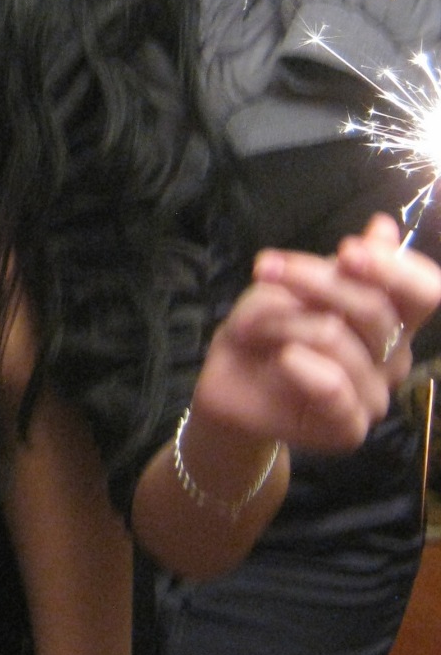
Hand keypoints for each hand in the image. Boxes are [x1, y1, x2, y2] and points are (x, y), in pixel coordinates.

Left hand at [194, 214, 440, 453]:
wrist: (232, 383)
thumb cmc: (267, 329)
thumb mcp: (292, 285)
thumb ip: (341, 266)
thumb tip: (384, 227)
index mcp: (392, 317)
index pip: (426, 291)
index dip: (394, 268)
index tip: (347, 250)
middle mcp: (393, 355)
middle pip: (374, 308)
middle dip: (314, 281)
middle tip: (266, 268)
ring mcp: (376, 395)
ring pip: (337, 338)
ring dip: (282, 321)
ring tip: (250, 324)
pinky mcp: (350, 428)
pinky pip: (332, 384)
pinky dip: (296, 362)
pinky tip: (281, 358)